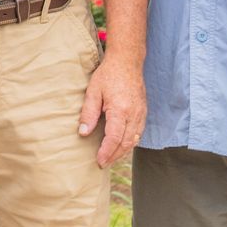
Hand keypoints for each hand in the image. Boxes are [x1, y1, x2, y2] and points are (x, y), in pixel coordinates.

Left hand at [77, 52, 145, 166]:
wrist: (127, 62)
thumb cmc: (108, 75)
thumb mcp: (93, 92)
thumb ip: (88, 113)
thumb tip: (83, 133)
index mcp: (120, 110)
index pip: (115, 138)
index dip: (107, 152)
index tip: (99, 161)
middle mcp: (134, 114)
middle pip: (126, 143)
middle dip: (114, 156)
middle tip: (102, 164)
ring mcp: (141, 114)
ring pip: (134, 140)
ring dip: (123, 152)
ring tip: (110, 158)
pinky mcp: (143, 112)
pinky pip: (139, 133)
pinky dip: (130, 143)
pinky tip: (121, 146)